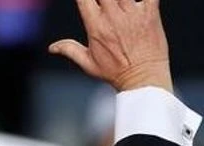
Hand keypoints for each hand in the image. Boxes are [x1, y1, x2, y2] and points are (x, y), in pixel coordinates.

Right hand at [49, 0, 172, 92]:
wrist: (143, 79)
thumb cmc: (115, 72)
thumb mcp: (88, 63)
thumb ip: (69, 50)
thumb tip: (52, 48)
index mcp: (96, 26)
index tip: (85, 0)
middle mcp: (114, 17)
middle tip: (103, 2)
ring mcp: (134, 14)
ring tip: (118, 3)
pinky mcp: (151, 14)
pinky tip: (139, 1)